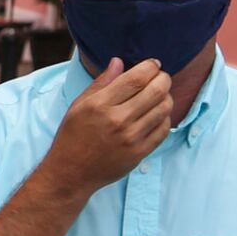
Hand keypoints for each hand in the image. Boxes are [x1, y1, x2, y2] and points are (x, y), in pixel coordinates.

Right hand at [40, 57, 172, 197]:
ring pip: (164, 108)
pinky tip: (155, 115)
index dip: (150, 67)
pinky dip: (164, 118)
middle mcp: (117, 120)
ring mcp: (130, 138)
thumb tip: (119, 61)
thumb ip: (101, 83)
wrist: (70, 173)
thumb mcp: (79, 106)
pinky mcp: (139, 153)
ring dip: (166, 97)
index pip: (136, 78)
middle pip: (156, 90)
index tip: (152, 64)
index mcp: (99, 105)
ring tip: (158, 96)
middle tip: (160, 77)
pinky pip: (164, 129)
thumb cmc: (72, 136)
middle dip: (163, 78)